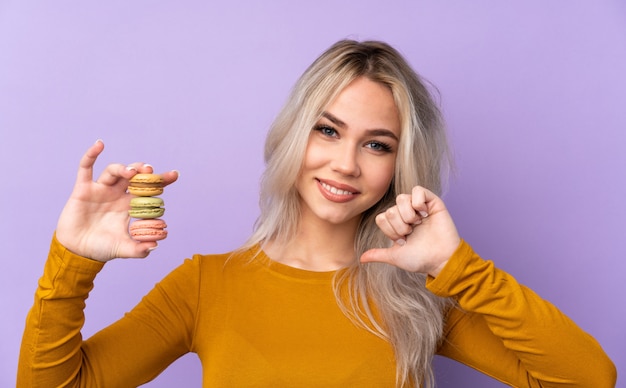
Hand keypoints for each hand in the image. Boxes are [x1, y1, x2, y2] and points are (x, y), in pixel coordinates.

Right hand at [55, 140, 178, 261]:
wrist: (77, 251)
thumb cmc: (102, 248)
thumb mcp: (123, 249)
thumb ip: (139, 249)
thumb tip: (155, 245)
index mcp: (131, 205)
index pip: (150, 190)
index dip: (162, 181)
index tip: (174, 175)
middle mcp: (118, 194)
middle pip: (134, 176)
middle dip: (143, 172)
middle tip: (151, 171)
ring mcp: (101, 189)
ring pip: (114, 171)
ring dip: (123, 168)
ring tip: (131, 172)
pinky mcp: (83, 189)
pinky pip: (86, 167)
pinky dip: (91, 155)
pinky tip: (99, 144)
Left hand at [360, 186, 460, 276]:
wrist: (441, 260)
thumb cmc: (421, 259)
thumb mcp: (395, 257)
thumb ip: (378, 254)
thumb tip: (360, 259)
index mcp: (397, 224)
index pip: (381, 217)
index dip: (390, 230)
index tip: (402, 240)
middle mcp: (407, 213)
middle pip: (390, 209)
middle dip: (400, 226)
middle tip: (412, 233)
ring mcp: (419, 206)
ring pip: (401, 198)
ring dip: (408, 215)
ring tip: (418, 224)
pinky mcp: (432, 201)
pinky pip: (418, 190)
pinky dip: (418, 202)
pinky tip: (425, 214)